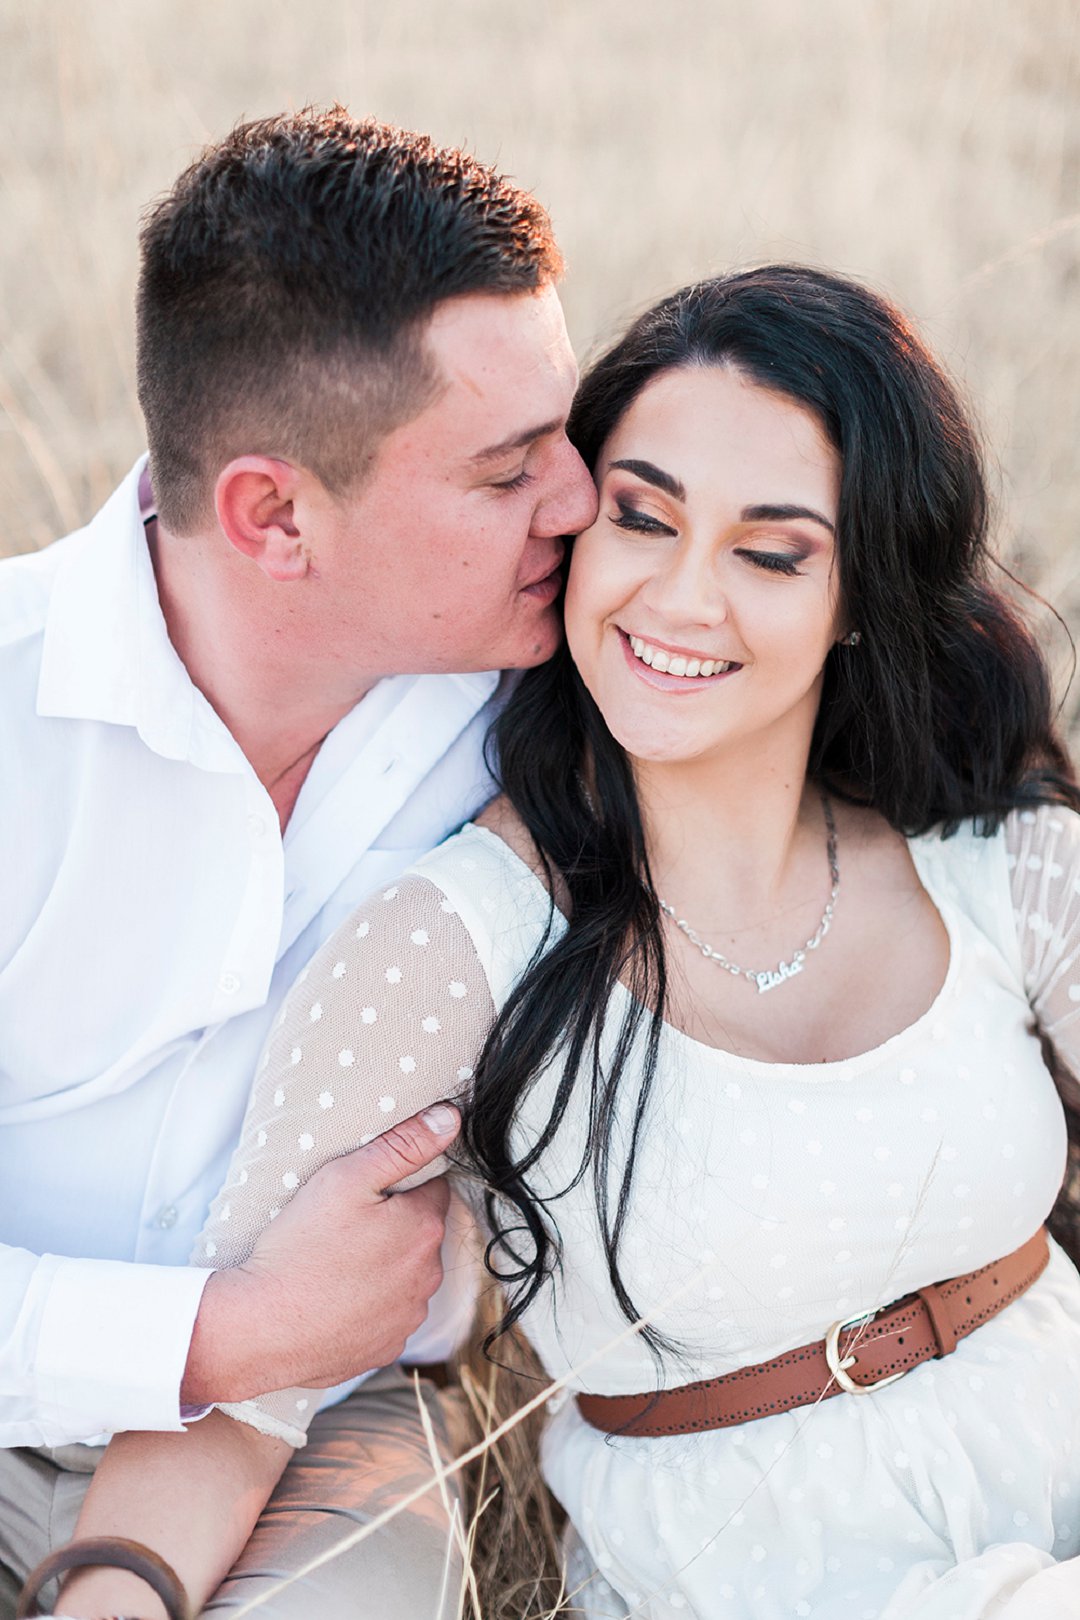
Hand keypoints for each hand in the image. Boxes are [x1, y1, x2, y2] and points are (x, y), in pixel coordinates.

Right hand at [181, 1103, 459, 1403]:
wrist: (262, 1328)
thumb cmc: (300, 1248)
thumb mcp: (346, 1178)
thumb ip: (403, 1145)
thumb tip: (450, 1119)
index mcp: (424, 1227)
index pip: (433, 1188)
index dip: (400, 1185)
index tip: (366, 1193)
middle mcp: (429, 1275)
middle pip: (420, 1233)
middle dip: (394, 1225)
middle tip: (345, 1225)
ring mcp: (409, 1316)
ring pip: (406, 1276)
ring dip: (384, 1267)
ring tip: (336, 1263)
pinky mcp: (387, 1346)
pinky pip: (388, 1315)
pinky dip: (370, 1305)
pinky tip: (336, 1298)